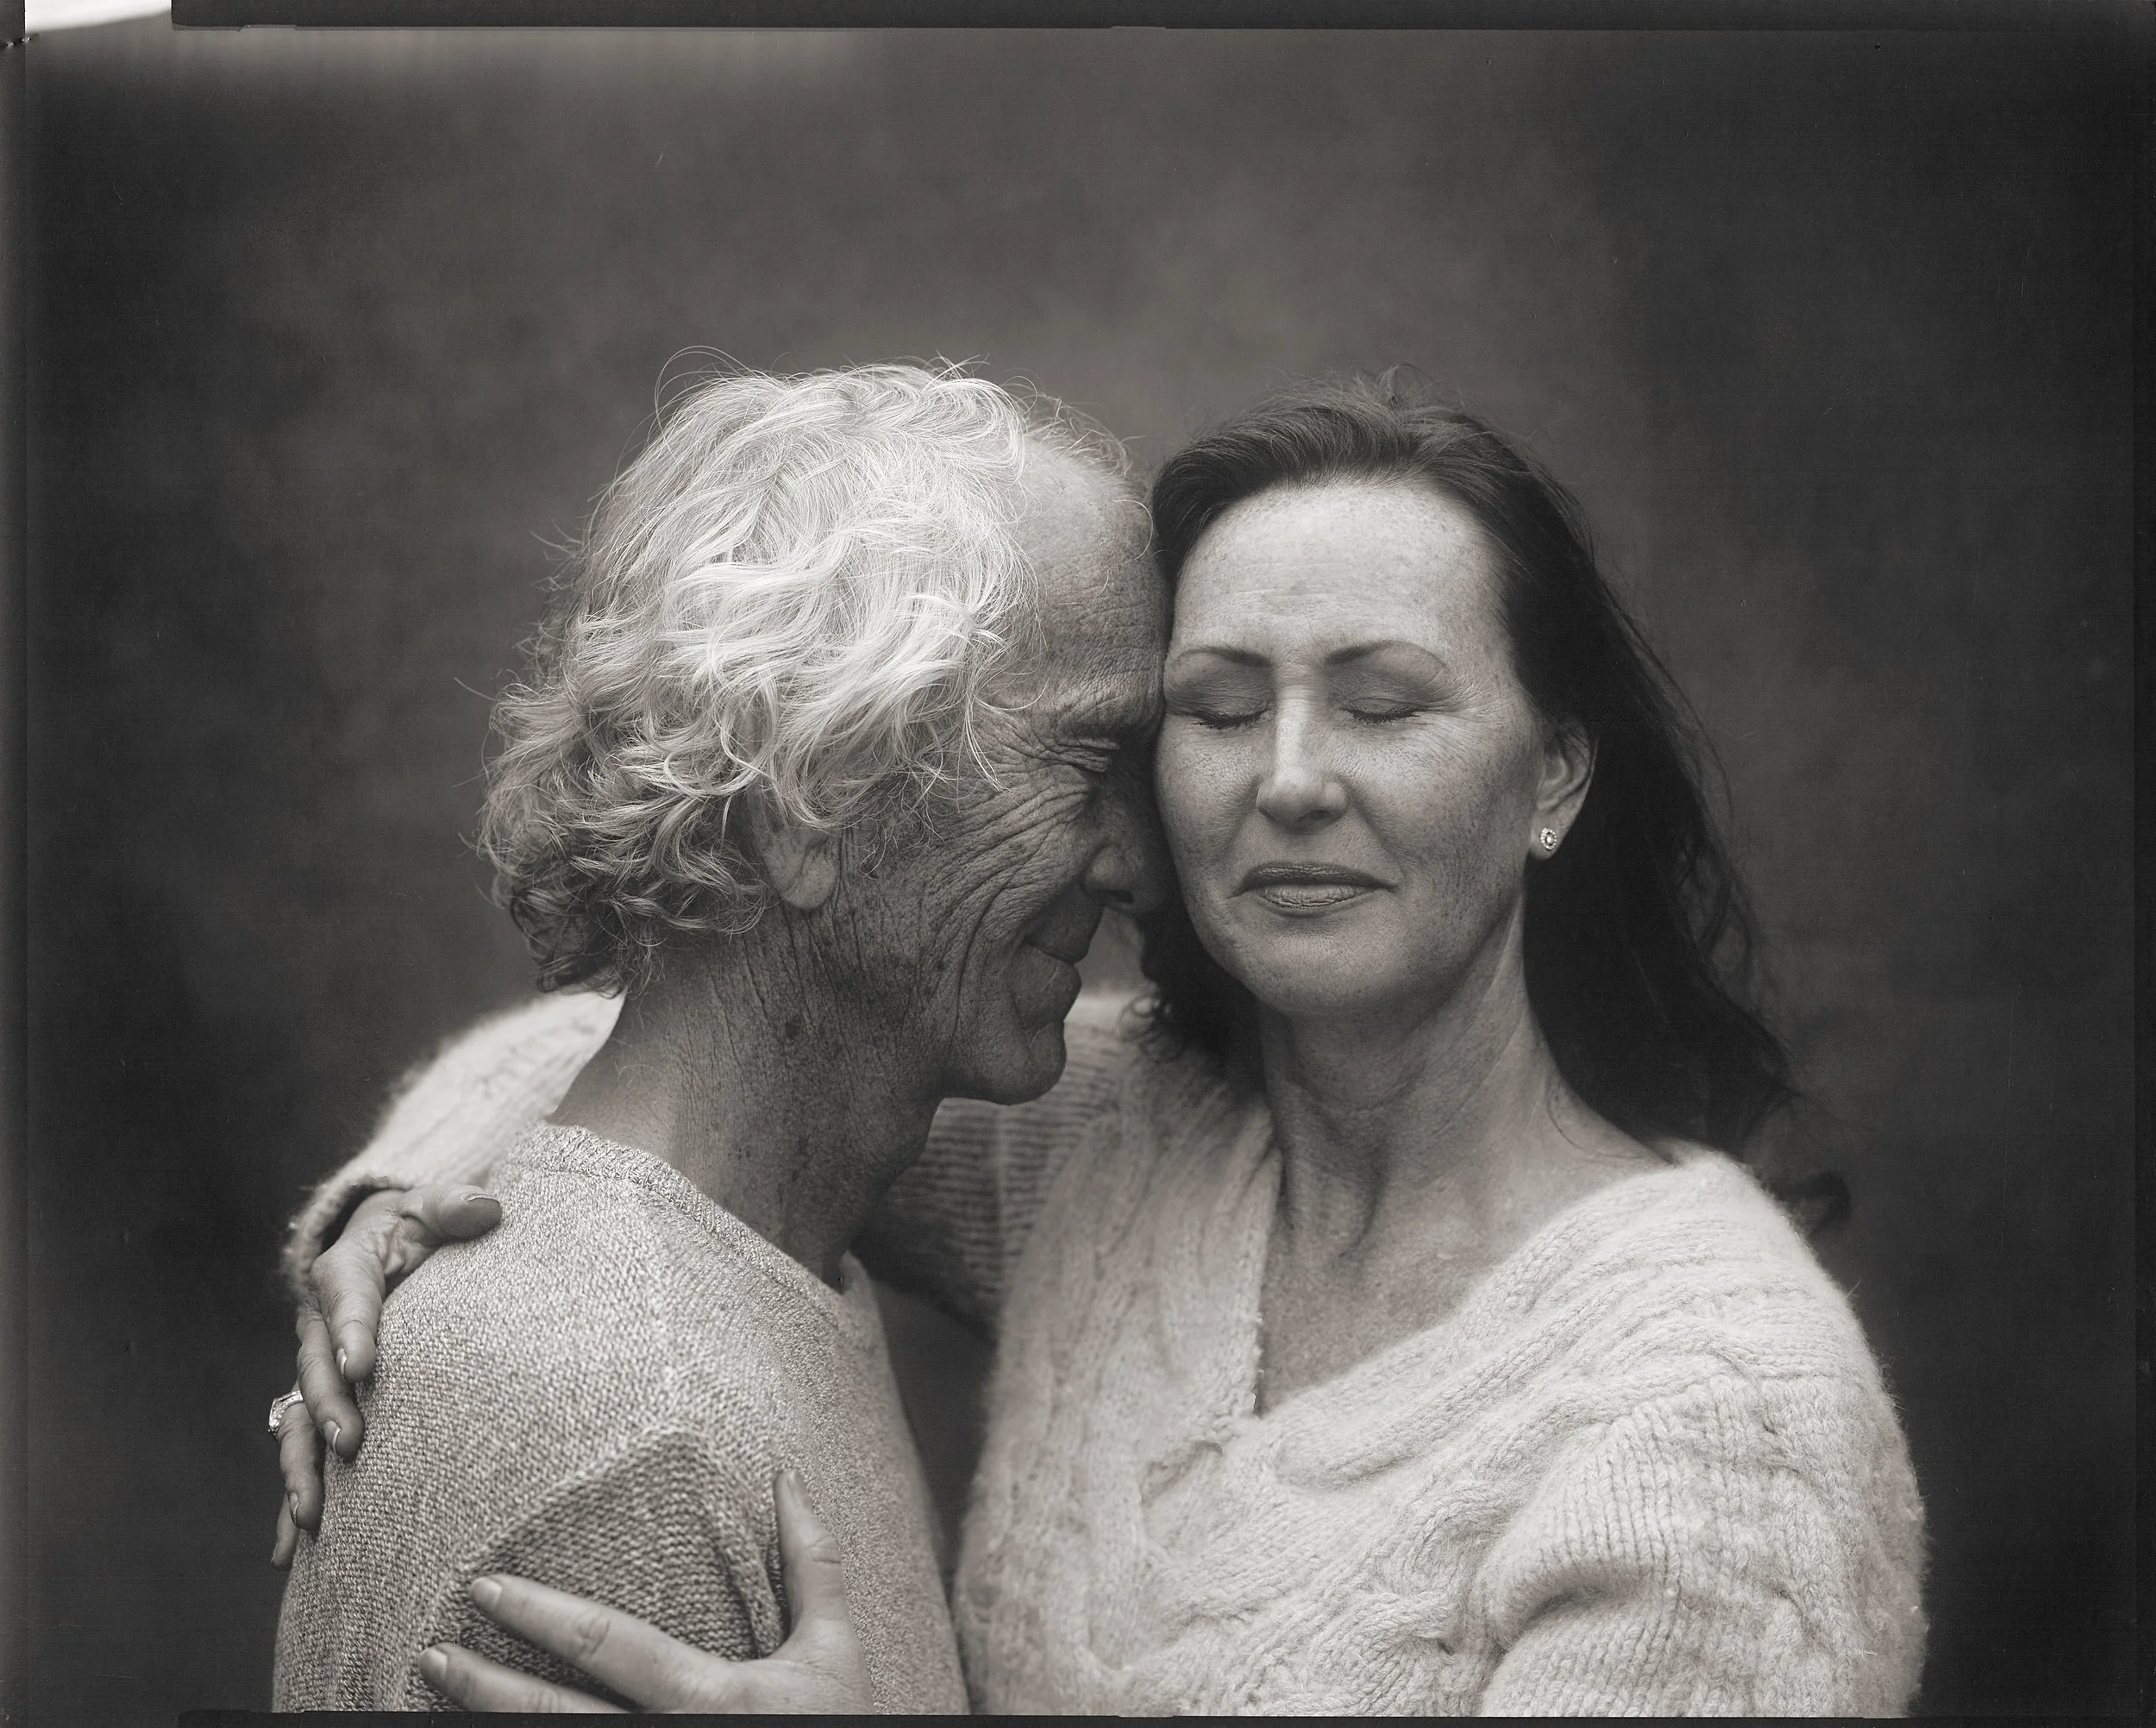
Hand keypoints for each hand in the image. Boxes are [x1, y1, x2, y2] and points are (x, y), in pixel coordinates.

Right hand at [271, 1182, 501, 1565]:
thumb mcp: (433, 1206)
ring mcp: (318, 1374)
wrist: (387, 1245)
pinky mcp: (324, 1408)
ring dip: (302, 1469)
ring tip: (310, 1516)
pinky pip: (304, 1456)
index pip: (346, 1300)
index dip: (352, 1332)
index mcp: (345, 1273)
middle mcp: (320, 1329)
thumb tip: (484, 1209)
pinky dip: (294, 1501)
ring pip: (299, 1424)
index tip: (364, 1364)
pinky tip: (289, 1555)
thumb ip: (454, 1205)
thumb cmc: (418, 1226)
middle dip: (331, 1409)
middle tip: (352, 1444)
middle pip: (316, 1372)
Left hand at [417, 1470, 870, 1713]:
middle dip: (484, 1685)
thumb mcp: (835, 1648)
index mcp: (711, 1698)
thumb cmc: (842, 1723)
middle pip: (553, 1715)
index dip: (541, 1614)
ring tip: (440, 1691)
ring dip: (489, 1722)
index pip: (608, 1645)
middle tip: (434, 1652)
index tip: (487, 1588)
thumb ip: (813, 1563)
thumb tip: (786, 1475)